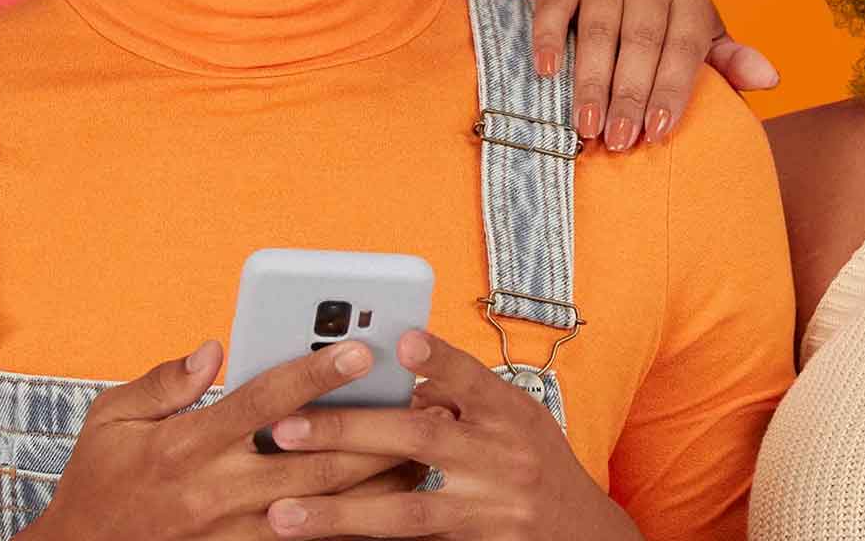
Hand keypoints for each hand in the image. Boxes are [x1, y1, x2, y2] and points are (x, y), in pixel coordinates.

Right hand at [21, 340, 408, 540]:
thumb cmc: (99, 481)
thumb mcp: (111, 420)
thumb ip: (164, 382)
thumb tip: (213, 349)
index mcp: (187, 445)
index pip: (262, 400)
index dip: (314, 374)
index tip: (360, 351)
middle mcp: (216, 490)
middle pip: (312, 458)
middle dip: (371, 431)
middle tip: (417, 404)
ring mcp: (233, 532)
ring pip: (323, 506)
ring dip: (374, 481)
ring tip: (418, 453)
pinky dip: (348, 526)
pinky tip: (384, 507)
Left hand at [261, 330, 640, 540]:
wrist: (582, 534)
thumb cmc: (538, 464)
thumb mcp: (517, 421)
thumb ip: (465, 398)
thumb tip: (401, 375)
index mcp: (512, 416)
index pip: (474, 379)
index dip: (441, 360)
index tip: (404, 341)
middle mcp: (503, 460)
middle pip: (421, 441)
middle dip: (349, 432)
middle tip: (285, 429)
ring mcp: (491, 512)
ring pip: (406, 512)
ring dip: (339, 514)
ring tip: (282, 514)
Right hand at [532, 0, 777, 150]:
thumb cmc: (663, 36)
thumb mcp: (701, 47)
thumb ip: (731, 65)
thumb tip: (770, 79)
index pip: (685, 46)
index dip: (672, 89)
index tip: (660, 130)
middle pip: (642, 41)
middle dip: (630, 95)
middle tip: (620, 141)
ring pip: (599, 31)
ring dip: (591, 81)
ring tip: (587, 126)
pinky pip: (555, 6)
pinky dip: (548, 38)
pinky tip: (546, 73)